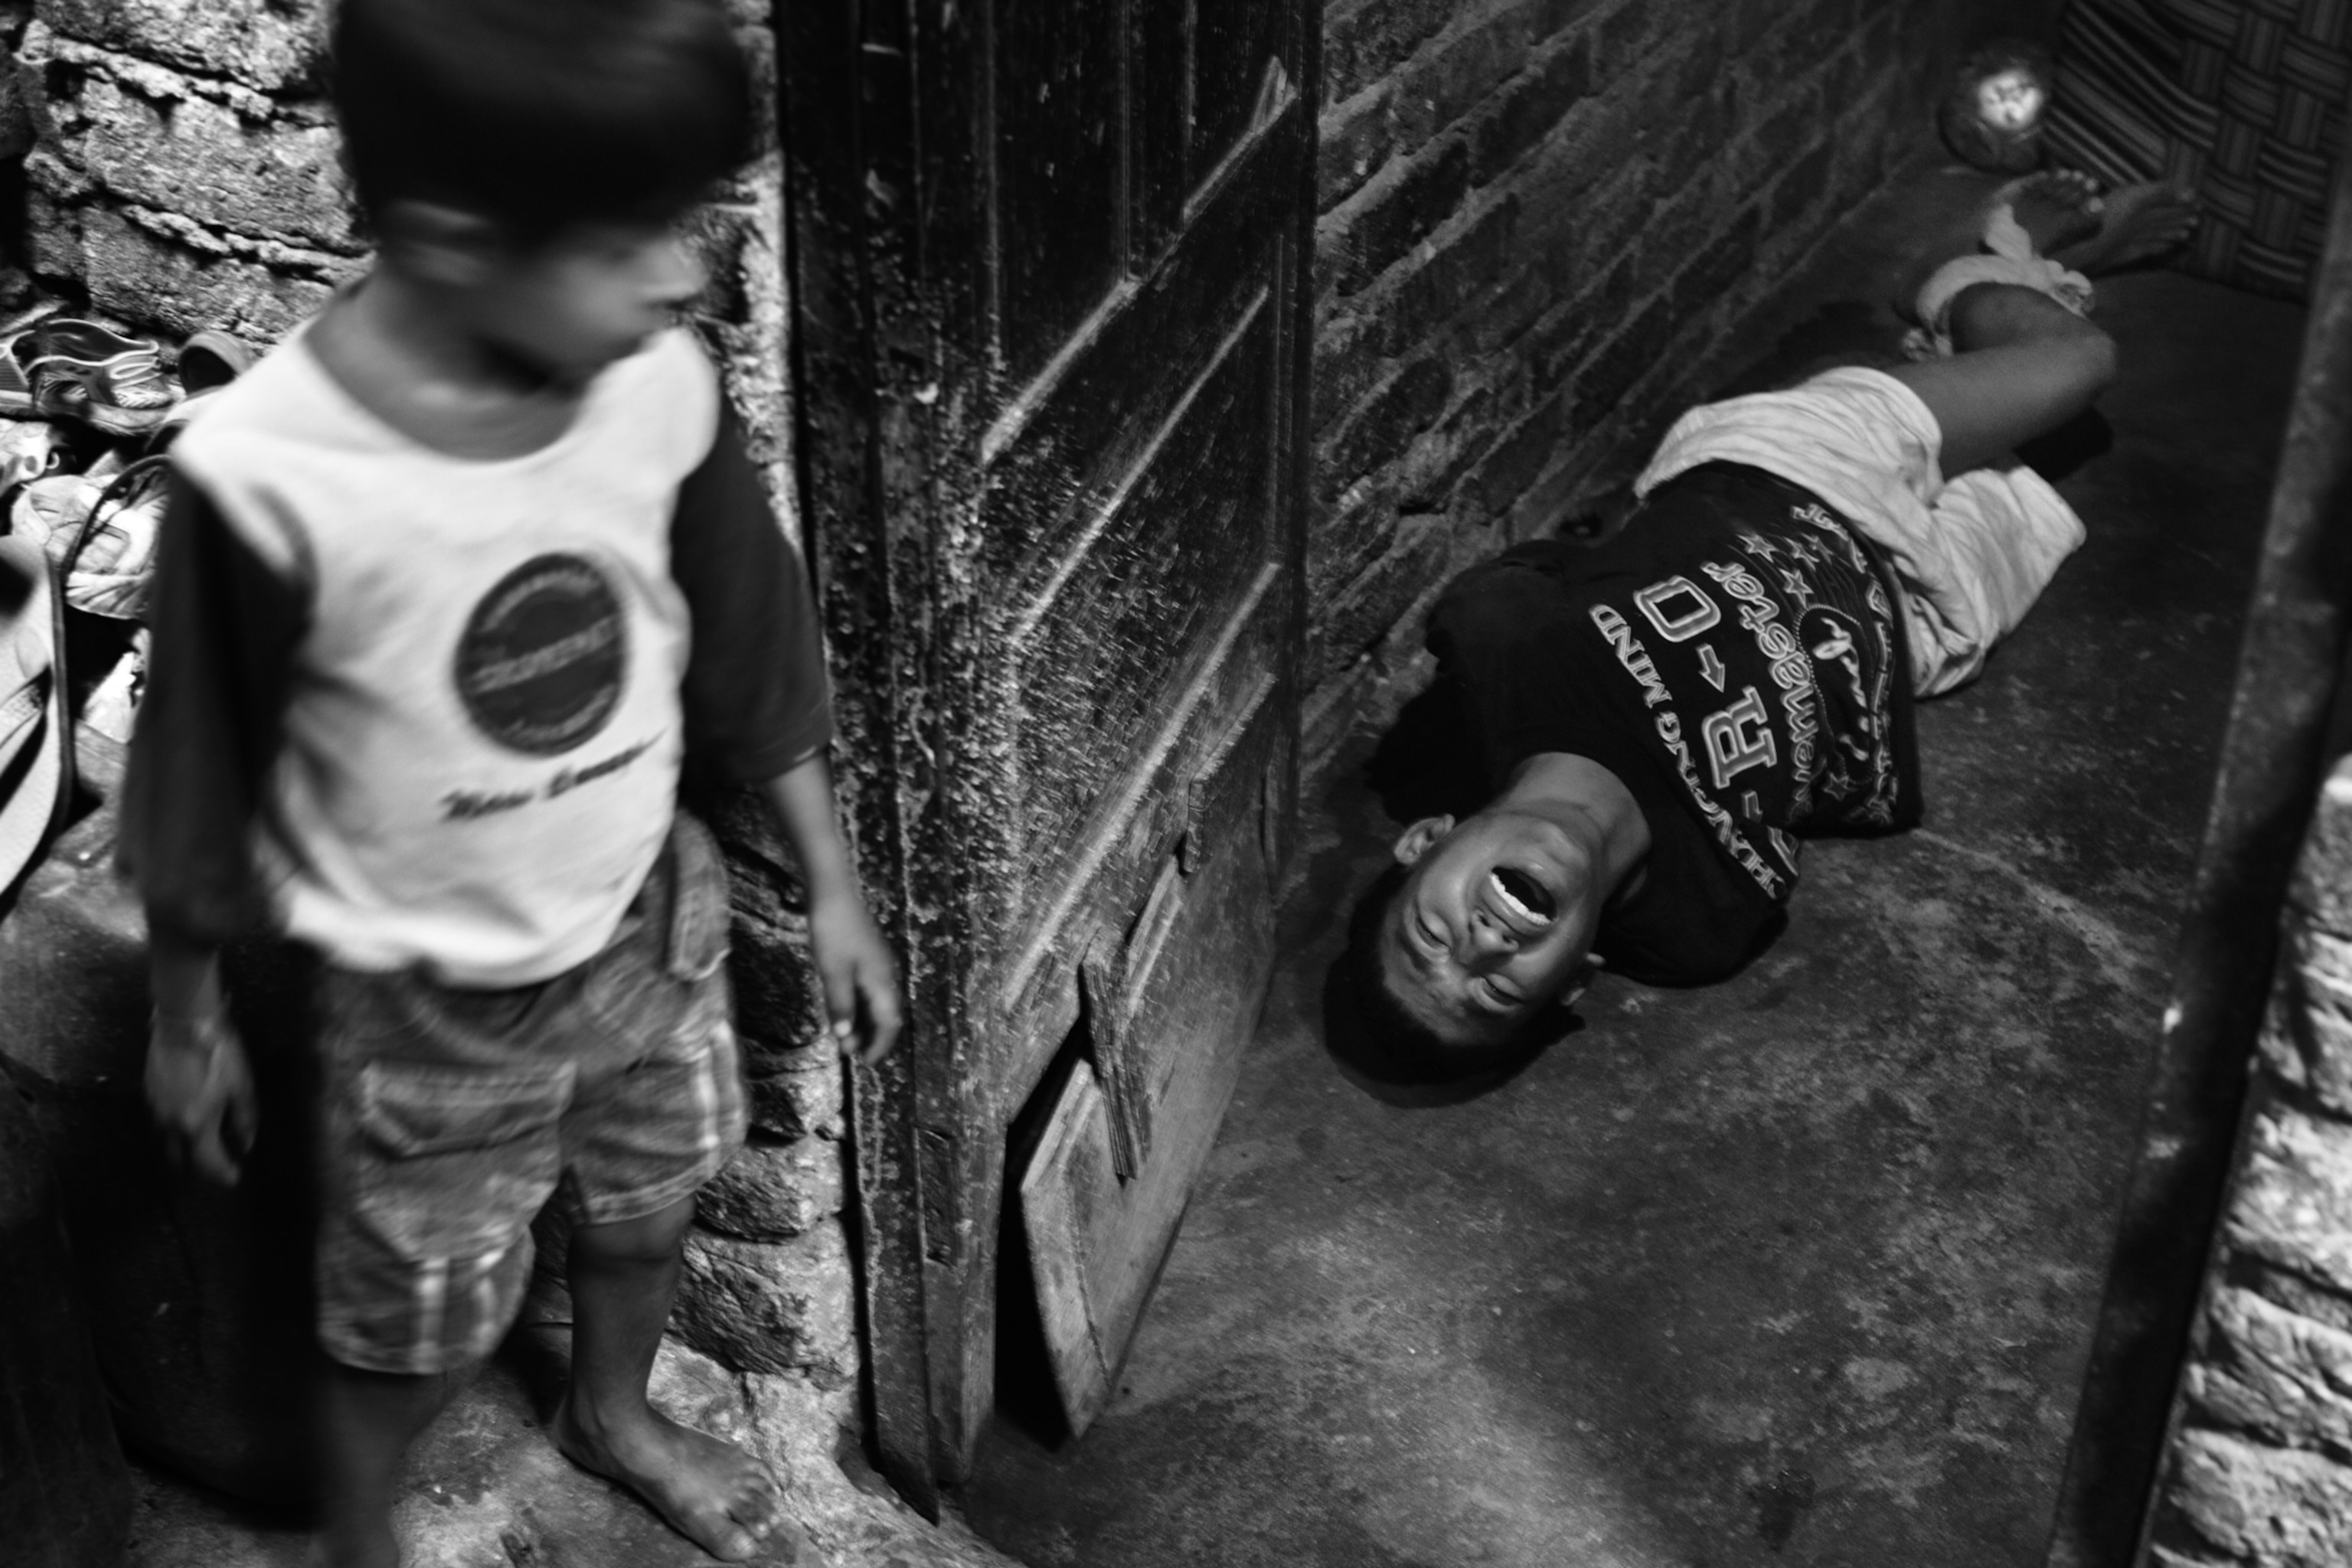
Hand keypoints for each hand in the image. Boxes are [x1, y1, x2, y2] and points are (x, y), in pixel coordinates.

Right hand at [145, 1008, 257, 1185]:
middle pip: (180, 1159)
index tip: (234, 1178)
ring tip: (203, 1146)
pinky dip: (175, 1129)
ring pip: (167, 1142)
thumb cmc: (220, 1055)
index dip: (222, 1174)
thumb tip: (245, 1143)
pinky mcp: (149, 1094)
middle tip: (216, 1167)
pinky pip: (162, 1122)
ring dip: (184, 1149)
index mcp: (196, 1126)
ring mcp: (156, 1110)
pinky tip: (187, 1120)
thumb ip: (245, 1120)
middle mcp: (171, 1124)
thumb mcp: (242, 1087)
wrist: (184, 1025)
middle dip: (198, 1168)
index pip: (208, 1163)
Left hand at [807, 891, 901, 1065]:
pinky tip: (840, 1008)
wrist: (833, 893)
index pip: (889, 1022)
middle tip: (847, 1052)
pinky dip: (856, 1004)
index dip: (879, 1045)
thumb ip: (840, 1005)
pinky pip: (866, 989)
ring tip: (842, 1035)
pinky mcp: (866, 957)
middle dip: (868, 1036)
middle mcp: (885, 975)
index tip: (865, 1063)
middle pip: (884, 1015)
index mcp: (881, 981)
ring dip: (861, 1021)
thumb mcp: (833, 972)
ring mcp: (876, 965)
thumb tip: (844, 1036)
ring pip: (874, 1002)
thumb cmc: (833, 932)